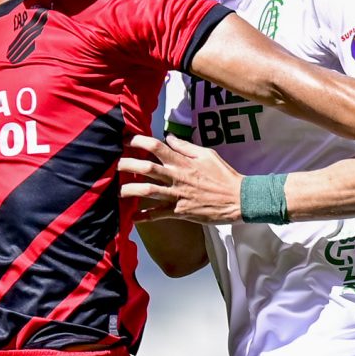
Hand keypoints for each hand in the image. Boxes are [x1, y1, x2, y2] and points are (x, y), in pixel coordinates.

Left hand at [118, 134, 242, 223]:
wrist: (237, 199)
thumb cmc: (223, 175)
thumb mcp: (207, 154)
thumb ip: (186, 147)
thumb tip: (169, 138)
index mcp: (183, 162)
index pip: (157, 147)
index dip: (140, 142)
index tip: (129, 141)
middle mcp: (177, 177)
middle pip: (147, 168)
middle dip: (128, 165)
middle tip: (117, 165)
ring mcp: (177, 195)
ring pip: (148, 191)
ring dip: (131, 191)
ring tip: (119, 192)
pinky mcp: (180, 211)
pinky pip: (158, 214)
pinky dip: (145, 217)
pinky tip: (133, 218)